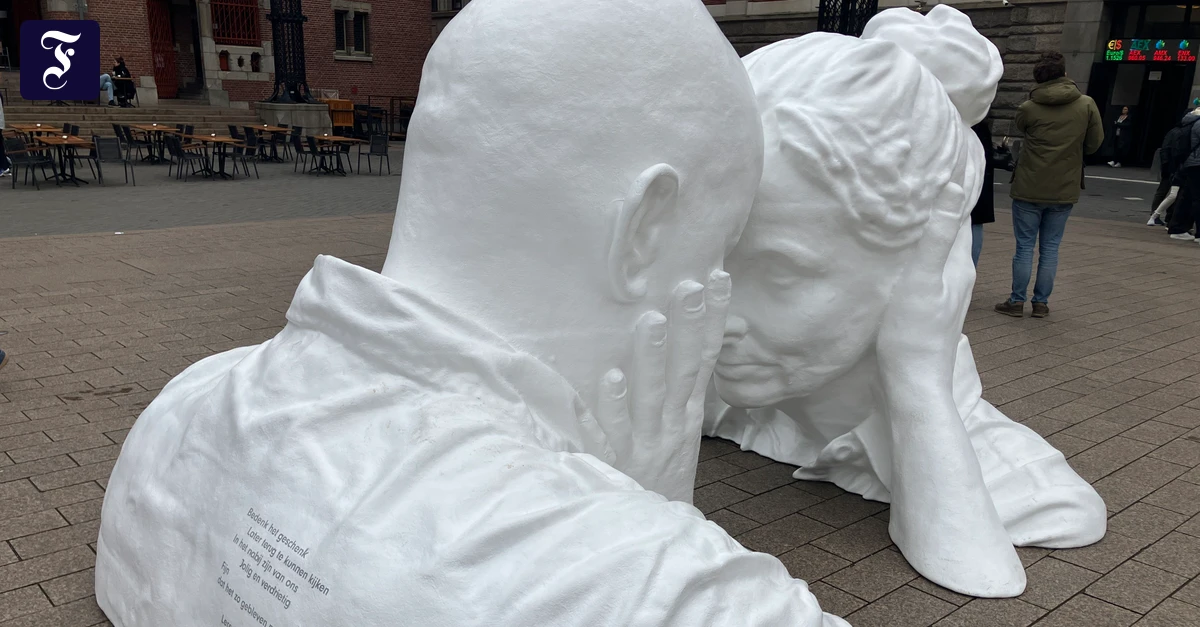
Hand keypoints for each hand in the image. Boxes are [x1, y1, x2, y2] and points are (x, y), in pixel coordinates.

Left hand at [595, 270, 730, 502]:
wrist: (658, 538)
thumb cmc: (662, 478)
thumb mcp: (681, 433)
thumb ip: (679, 391)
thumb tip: (685, 344)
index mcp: (687, 414)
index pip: (704, 358)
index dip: (712, 319)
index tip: (717, 278)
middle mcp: (670, 425)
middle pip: (682, 370)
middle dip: (688, 326)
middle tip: (688, 286)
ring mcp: (645, 444)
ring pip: (650, 395)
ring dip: (651, 357)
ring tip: (650, 321)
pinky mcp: (617, 464)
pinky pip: (611, 432)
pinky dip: (611, 405)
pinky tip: (610, 377)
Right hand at [877, 180, 973, 371]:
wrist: (913, 384)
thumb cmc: (914, 333)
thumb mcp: (922, 280)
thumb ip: (937, 236)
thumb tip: (956, 188)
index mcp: (959, 264)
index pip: (962, 213)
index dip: (956, 184)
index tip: (948, 154)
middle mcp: (958, 275)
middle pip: (951, 227)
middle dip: (942, 200)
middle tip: (925, 169)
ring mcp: (944, 292)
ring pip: (939, 247)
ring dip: (929, 224)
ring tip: (911, 200)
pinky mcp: (930, 305)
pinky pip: (928, 265)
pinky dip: (919, 248)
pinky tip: (902, 248)